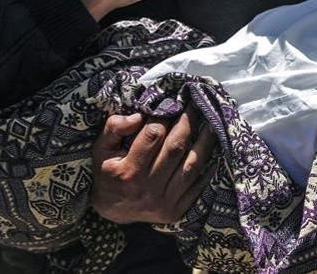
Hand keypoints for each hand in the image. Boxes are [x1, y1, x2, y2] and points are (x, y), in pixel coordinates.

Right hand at [90, 111, 216, 223]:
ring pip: (191, 166)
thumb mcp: (100, 149)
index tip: (173, 104)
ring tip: (212, 124)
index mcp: (127, 171)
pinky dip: (209, 168)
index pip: (152, 136)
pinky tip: (216, 151)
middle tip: (196, 105)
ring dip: (205, 143)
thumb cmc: (107, 174)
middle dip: (188, 123)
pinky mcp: (176, 211)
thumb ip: (114, 128)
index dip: (165, 117)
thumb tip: (139, 115)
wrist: (112, 212)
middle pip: (175, 148)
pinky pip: (198, 186)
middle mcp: (147, 188)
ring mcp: (164, 202)